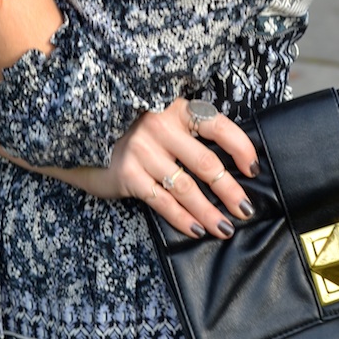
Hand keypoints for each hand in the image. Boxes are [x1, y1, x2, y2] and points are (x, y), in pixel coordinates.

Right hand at [65, 98, 259, 239]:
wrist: (84, 133)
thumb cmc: (134, 129)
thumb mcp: (164, 118)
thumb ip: (190, 132)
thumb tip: (232, 161)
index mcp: (176, 108)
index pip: (218, 126)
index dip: (241, 147)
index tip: (254, 168)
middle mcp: (161, 127)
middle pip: (206, 163)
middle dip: (230, 190)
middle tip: (245, 209)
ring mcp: (143, 152)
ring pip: (186, 188)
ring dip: (209, 211)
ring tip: (225, 227)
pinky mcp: (129, 175)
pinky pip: (162, 202)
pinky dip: (182, 219)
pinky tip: (196, 229)